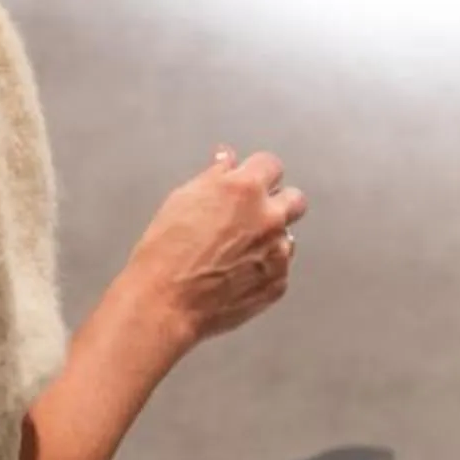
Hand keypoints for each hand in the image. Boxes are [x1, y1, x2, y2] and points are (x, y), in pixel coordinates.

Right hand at [114, 146, 309, 359]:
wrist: (165, 301)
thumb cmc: (166, 250)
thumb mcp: (183, 199)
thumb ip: (215, 175)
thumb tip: (228, 159)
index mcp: (245, 189)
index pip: (271, 165)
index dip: (258, 173)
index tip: (250, 180)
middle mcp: (269, 217)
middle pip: (294, 199)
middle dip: (278, 203)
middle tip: (252, 216)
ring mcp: (278, 253)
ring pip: (287, 237)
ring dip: (270, 239)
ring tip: (235, 253)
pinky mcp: (278, 283)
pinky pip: (279, 269)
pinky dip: (263, 269)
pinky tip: (235, 275)